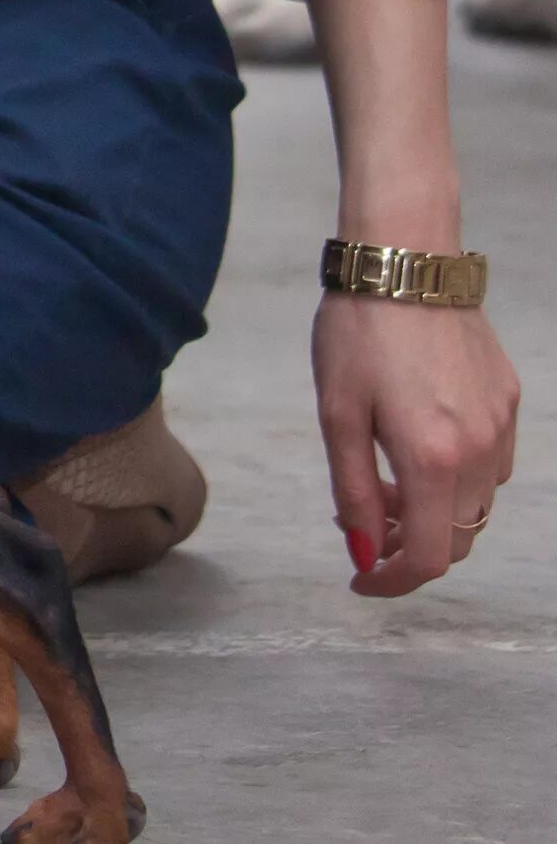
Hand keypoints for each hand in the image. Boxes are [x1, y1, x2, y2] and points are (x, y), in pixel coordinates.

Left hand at [313, 288, 519, 593]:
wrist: (404, 263)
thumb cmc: (357, 332)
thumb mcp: (337, 414)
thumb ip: (353, 491)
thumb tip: (364, 554)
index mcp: (432, 459)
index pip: (429, 557)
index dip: (394, 581)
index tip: (361, 579)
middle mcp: (479, 452)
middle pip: (457, 538)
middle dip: (409, 544)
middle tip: (362, 521)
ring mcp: (501, 427)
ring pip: (475, 504)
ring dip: (432, 510)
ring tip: (381, 477)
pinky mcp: (508, 401)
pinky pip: (488, 464)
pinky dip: (454, 475)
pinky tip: (415, 443)